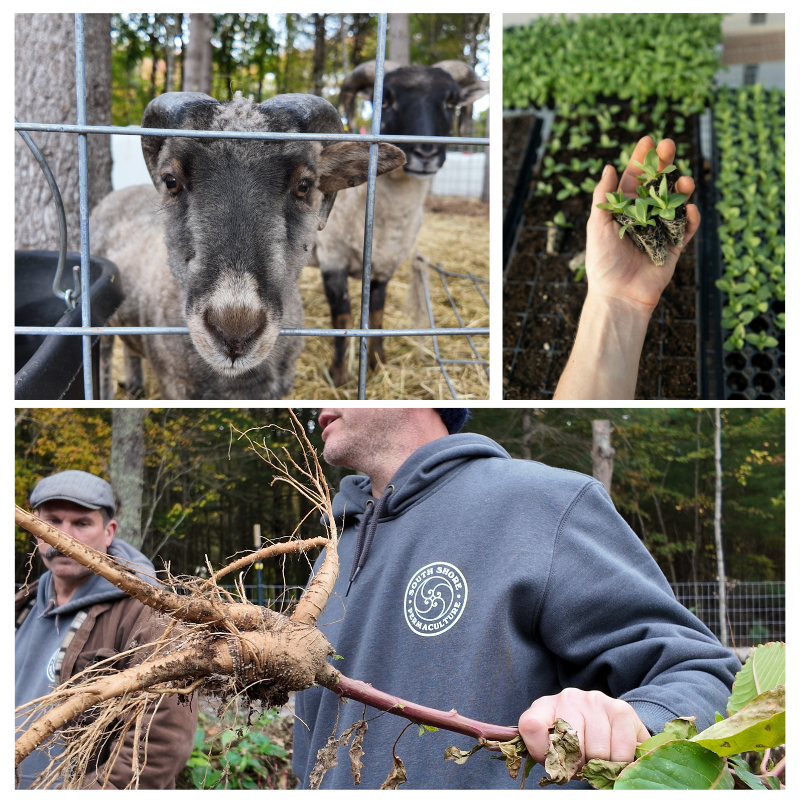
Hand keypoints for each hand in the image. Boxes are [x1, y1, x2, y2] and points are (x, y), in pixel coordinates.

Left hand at [518, 688, 649, 767]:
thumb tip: (555, 768)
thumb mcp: (555, 747)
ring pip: (598, 752)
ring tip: (598, 756)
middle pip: (570, 746)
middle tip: (582, 761)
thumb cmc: (575, 743)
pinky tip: (615, 752)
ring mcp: (594, 700)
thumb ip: (548, 753)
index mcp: (544, 706)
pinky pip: (621, 751)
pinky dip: (620, 762)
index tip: (555, 761)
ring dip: (601, 764)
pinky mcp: (621, 709)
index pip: (530, 725)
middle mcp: (567, 697)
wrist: (610, 727)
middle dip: (578, 764)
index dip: (542, 752)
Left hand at [587, 136, 699, 313]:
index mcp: (623, 209)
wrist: (618, 295)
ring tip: (684, 181)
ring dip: (681, 188)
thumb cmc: (602, 262)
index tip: (648, 139)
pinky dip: (691, 217)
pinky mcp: (674, 247)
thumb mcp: (598, 226)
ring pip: (675, 202)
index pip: (633, 178)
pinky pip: (686, 228)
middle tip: (669, 145)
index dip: (641, 159)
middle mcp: (643, 216)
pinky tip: (690, 209)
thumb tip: (607, 166)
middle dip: (664, 164)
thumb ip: (604, 197)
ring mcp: (660, 229)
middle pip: (657, 184)